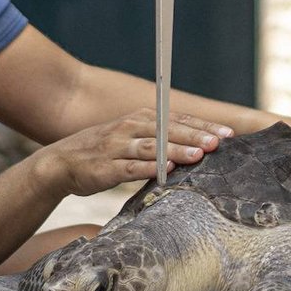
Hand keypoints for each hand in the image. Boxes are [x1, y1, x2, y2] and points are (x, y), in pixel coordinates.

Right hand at [42, 109, 231, 195]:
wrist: (62, 162)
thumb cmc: (105, 151)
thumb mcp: (133, 138)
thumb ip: (161, 139)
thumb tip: (198, 145)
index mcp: (142, 118)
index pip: (179, 120)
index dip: (203, 126)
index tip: (229, 134)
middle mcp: (131, 128)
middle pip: (168, 130)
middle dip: (196, 136)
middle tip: (219, 142)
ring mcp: (117, 147)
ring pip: (152, 147)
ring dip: (176, 151)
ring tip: (199, 155)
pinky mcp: (106, 167)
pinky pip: (130, 167)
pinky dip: (148, 168)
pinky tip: (165, 172)